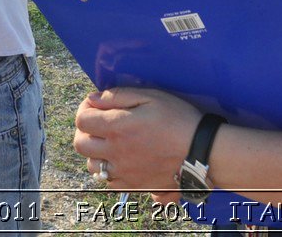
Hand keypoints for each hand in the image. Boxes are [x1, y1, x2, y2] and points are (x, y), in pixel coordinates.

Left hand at [73, 86, 200, 196]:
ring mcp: (124, 171)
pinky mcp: (134, 185)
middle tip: (99, 123)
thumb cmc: (178, 119)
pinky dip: (109, 170)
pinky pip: (109, 181)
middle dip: (85, 131)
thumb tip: (93, 99)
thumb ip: (118, 96)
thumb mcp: (151, 96)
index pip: (82, 120)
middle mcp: (115, 152)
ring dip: (95, 152)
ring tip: (109, 142)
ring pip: (92, 166)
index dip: (85, 108)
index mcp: (117, 127)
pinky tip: (122, 159)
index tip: (96, 105)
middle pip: (80, 145)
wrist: (201, 152)